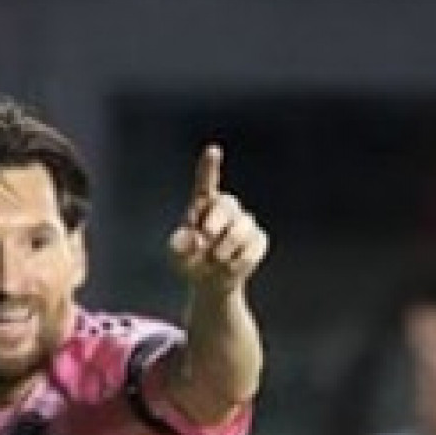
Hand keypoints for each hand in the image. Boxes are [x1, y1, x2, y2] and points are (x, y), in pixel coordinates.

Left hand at [169, 146, 268, 294]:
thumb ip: (178, 246)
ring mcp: (245, 222)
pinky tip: (229, 267)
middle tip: (205, 238)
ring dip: (224, 249)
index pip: (206, 181)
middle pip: (226, 204)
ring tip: (215, 260)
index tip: (213, 151)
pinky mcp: (258, 240)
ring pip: (241, 228)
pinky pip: (251, 249)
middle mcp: (226, 208)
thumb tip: (194, 238)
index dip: (210, 166)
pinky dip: (237, 263)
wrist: (210, 284)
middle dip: (215, 222)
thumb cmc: (191, 263)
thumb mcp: (177, 257)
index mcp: (203, 204)